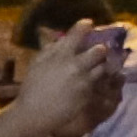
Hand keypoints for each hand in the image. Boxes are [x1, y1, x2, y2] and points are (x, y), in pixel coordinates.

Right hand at [7, 24, 124, 136]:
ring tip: (98, 68)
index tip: (89, 23)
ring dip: (102, 66)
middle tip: (98, 51)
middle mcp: (75, 65)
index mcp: (60, 54)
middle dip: (101, 50)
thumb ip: (51, 49)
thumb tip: (62, 38)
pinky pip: (99, 83)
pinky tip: (93, 83)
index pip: (78, 34)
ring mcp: (84, 80)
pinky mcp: (89, 93)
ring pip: (103, 67)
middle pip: (100, 50)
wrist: (34, 113)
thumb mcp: (38, 64)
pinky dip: (98, 81)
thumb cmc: (33, 87)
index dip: (85, 26)